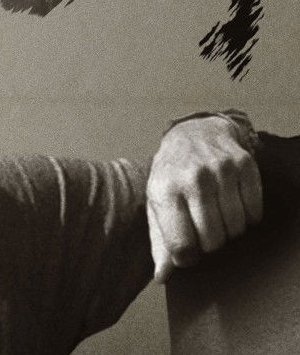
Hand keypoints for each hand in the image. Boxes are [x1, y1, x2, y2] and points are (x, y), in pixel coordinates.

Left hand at [147, 115, 262, 281]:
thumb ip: (160, 242)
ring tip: (217, 218)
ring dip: (229, 232)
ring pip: (236, 228)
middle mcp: (192, 179)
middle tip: (203, 232)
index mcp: (164, 191)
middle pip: (213, 240)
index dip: (186, 258)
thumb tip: (163, 277)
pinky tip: (233, 206)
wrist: (194, 134)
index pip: (181, 244)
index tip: (188, 253)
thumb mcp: (157, 204)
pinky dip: (247, 218)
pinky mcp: (244, 166)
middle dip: (209, 244)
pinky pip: (255, 212)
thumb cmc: (172, 177)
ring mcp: (220, 170)